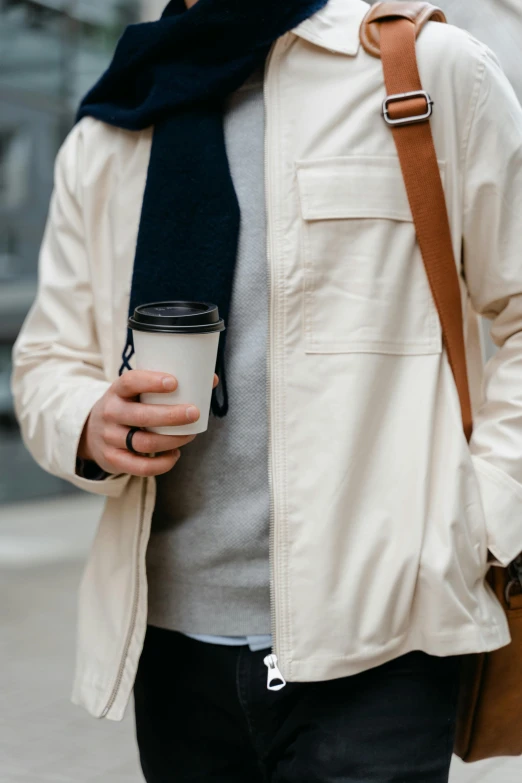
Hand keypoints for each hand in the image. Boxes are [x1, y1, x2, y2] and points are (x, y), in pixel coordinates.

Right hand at [78, 370, 218, 476]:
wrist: (92, 432)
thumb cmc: (128, 406)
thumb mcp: (136, 392)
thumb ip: (167, 385)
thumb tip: (211, 379)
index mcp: (117, 391)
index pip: (130, 382)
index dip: (151, 381)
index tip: (174, 382)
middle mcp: (110, 413)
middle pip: (141, 416)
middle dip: (171, 416)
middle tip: (194, 413)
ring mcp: (110, 438)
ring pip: (144, 443)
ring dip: (172, 440)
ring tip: (190, 435)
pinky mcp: (113, 460)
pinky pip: (141, 467)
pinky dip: (162, 464)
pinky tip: (175, 454)